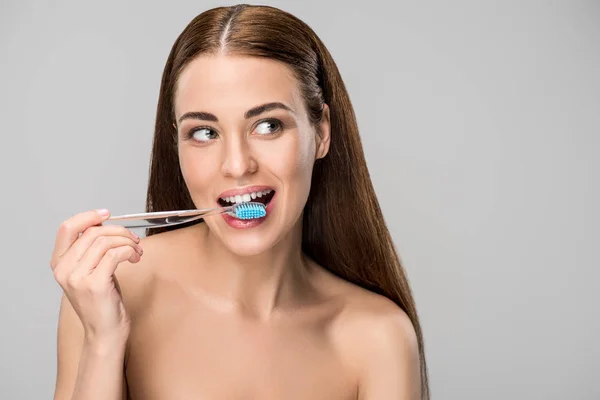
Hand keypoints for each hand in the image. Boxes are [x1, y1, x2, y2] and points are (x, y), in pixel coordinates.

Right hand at [50, 209, 142, 343]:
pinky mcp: (95, 284)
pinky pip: (115, 254)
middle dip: (119, 231)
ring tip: (137, 252)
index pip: (67, 228)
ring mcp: (77, 277)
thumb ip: (91, 251)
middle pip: (93, 232)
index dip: (88, 216)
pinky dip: (129, 251)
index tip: (107, 214)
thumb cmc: (102, 303)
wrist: (105, 333)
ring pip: (105, 242)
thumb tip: (105, 225)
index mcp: (59, 264)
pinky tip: (135, 258)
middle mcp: (64, 270)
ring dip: (127, 242)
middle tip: (134, 240)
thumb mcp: (91, 272)